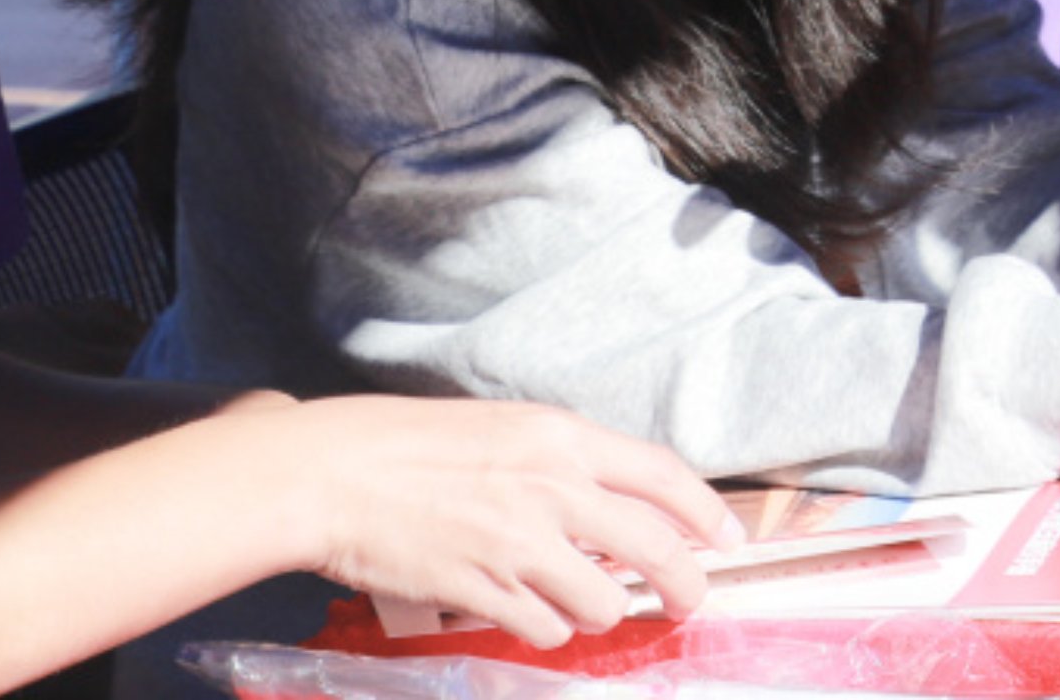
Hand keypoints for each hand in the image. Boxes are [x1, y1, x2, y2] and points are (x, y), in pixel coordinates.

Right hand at [269, 394, 739, 647]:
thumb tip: (613, 507)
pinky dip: (546, 628)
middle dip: (685, 583)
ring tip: (576, 599)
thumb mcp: (505, 429)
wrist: (332, 476)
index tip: (727, 537)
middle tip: (691, 600)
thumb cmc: (410, 445)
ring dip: (599, 610)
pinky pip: (545, 628)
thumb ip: (564, 465)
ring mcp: (519, 545)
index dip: (706, 511)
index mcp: (561, 439)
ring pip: (603, 602)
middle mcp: (552, 490)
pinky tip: (527, 611)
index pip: (662, 475)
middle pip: (654, 549)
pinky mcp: (483, 591)